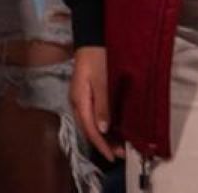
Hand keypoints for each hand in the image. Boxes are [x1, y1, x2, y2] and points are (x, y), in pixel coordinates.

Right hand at [71, 46, 121, 160]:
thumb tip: (103, 129)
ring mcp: (79, 99)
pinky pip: (91, 117)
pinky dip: (101, 127)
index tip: (113, 156)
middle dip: (103, 144)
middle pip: (88, 129)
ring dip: (103, 137)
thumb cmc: (97, 58)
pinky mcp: (85, 96)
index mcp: (79, 100)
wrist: (91, 41)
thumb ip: (102, 105)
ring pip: (89, 124)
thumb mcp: (102, 81)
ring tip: (118, 145)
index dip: (101, 144)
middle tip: (120, 154)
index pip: (90, 129)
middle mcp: (77, 102)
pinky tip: (111, 130)